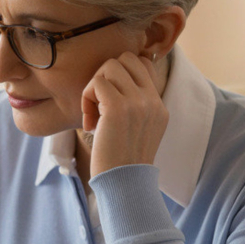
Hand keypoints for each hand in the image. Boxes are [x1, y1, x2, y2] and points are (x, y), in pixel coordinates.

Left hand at [81, 51, 168, 176]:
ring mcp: (138, 102)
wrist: (124, 185)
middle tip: (99, 104)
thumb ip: (131, 107)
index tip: (109, 98)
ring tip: (94, 115)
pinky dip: (86, 100)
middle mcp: (152, 100)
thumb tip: (105, 83)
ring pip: (109, 67)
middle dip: (105, 76)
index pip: (143, 63)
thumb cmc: (121, 162)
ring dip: (94, 88)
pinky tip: (90, 124)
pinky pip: (96, 84)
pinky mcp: (118, 108)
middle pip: (125, 59)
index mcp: (158, 105)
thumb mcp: (136, 131)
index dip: (120, 73)